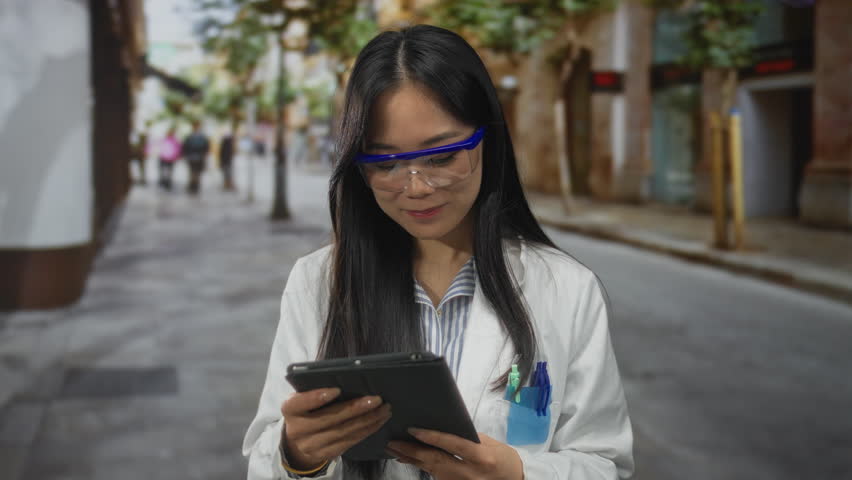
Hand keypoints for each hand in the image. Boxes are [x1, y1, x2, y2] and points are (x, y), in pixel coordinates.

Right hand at [281, 388, 391, 470]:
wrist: (297, 441)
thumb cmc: (306, 409)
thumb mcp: (303, 396)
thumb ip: (317, 387)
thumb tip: (349, 375)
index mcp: (290, 409)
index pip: (300, 403)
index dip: (317, 397)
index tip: (336, 389)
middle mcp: (298, 429)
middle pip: (329, 419)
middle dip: (355, 409)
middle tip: (376, 399)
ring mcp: (312, 445)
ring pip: (343, 432)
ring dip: (367, 420)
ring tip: (384, 409)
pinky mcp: (327, 453)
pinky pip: (350, 442)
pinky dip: (367, 430)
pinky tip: (379, 420)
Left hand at [386, 430, 522, 479]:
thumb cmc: (503, 458)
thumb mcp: (490, 443)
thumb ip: (467, 437)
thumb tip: (443, 428)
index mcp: (481, 457)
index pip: (452, 445)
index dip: (432, 437)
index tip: (413, 429)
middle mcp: (469, 473)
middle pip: (435, 461)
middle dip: (412, 451)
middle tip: (392, 442)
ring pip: (431, 470)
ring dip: (412, 459)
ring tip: (394, 448)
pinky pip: (435, 476)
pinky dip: (421, 466)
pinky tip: (408, 459)